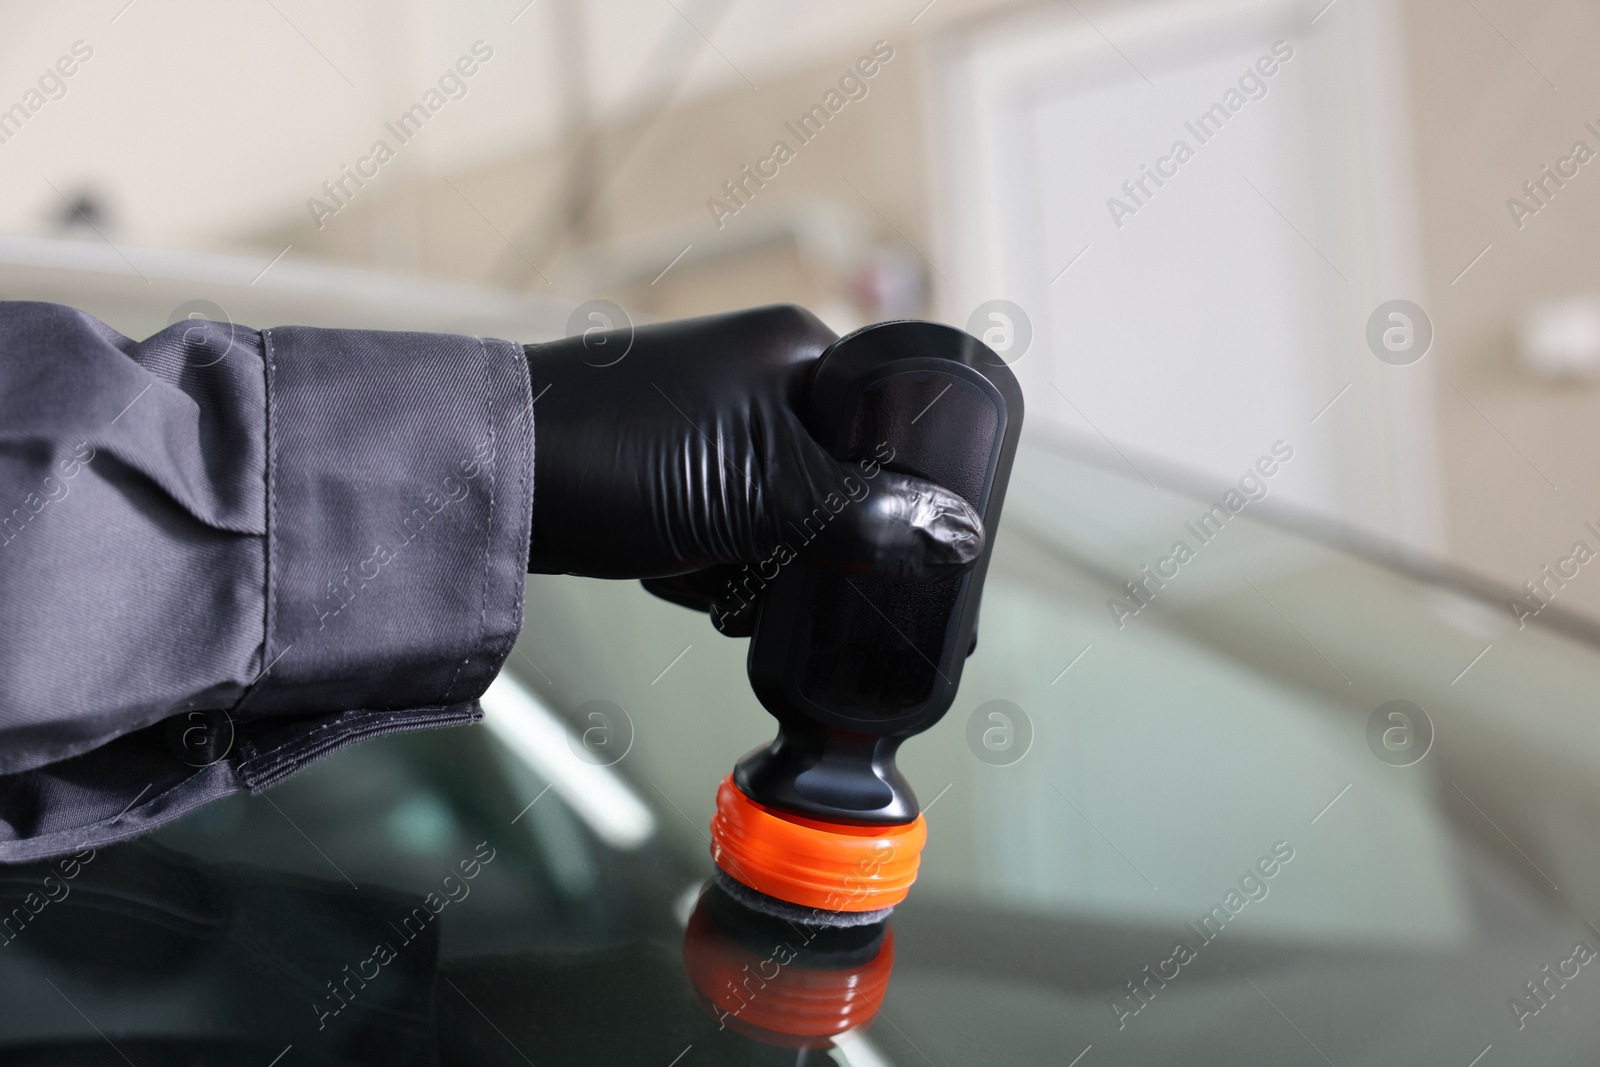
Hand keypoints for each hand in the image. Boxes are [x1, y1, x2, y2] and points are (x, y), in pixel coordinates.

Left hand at [524, 305, 983, 633]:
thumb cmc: (618, 452)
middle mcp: (759, 380)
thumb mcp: (761, 490)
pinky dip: (706, 569)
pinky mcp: (671, 475)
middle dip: (810, 549)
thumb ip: (862, 512)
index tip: (911, 563)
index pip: (891, 424)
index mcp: (796, 353)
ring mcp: (711, 429)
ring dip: (752, 569)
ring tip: (708, 576)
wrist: (485, 479)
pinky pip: (728, 536)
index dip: (903, 499)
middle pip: (839, 487)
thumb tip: (956, 530)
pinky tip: (673, 573)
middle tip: (779, 579)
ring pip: (783, 524)